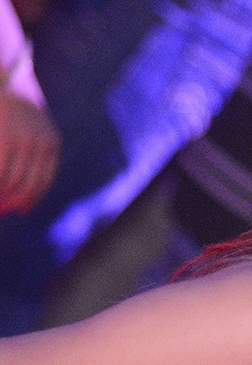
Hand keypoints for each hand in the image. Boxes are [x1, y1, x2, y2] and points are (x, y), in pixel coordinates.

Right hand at [0, 88, 58, 214]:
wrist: (1, 70)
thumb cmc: (7, 94)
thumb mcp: (25, 120)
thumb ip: (26, 146)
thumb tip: (16, 180)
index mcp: (51, 140)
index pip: (44, 178)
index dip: (32, 197)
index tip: (21, 209)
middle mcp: (42, 142)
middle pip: (29, 184)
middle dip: (14, 201)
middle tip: (3, 211)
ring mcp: (24, 140)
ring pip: (13, 181)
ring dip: (2, 195)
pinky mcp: (6, 138)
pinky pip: (1, 171)